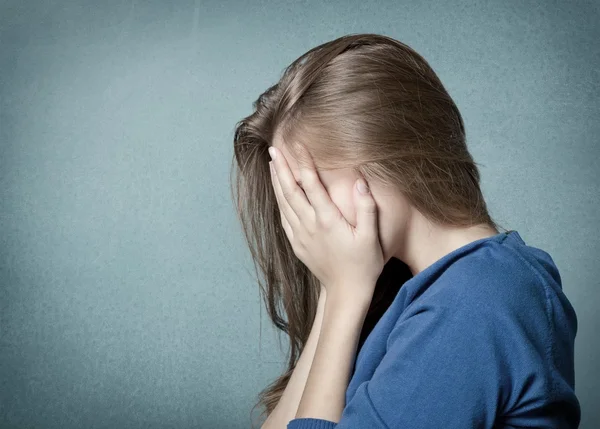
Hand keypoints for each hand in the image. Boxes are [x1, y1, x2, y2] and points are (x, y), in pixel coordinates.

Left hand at [268, 143, 383, 303]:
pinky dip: (278, 202)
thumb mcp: (371, 237)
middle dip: (281, 168)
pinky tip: (277, 193)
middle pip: (290, 191)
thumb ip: (366, 208)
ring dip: (277, 182)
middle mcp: (309, 225)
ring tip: (272, 164)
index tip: (297, 145)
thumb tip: (360, 180)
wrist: (346, 292)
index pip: (311, 184)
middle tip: (273, 148)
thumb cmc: (363, 264)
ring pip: (283, 203)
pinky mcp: (297, 244)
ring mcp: (300, 236)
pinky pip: (283, 218)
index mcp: (327, 220)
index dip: (303, 163)